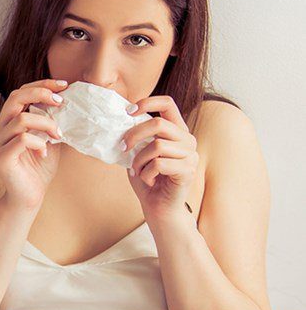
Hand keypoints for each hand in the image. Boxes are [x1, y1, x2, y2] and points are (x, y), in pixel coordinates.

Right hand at [0, 79, 66, 207]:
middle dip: (41, 94)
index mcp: (9, 121)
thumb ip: (52, 121)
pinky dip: (39, 143)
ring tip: (58, 136)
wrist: (30, 196)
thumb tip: (69, 102)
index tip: (64, 85)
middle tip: (61, 102)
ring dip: (46, 124)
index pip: (20, 92)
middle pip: (15, 97)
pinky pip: (22, 140)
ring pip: (22, 119)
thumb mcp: (50, 138)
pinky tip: (45, 153)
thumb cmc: (39, 168)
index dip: (41, 84)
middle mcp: (0, 128)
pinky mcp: (2, 157)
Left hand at [124, 96, 197, 222]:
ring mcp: (190, 155)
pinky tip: (148, 180)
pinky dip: (146, 173)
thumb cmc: (148, 180)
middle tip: (122, 148)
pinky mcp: (188, 171)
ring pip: (157, 146)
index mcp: (176, 131)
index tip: (128, 112)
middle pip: (158, 123)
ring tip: (138, 171)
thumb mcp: (138, 154)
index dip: (147, 102)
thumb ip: (136, 138)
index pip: (167, 103)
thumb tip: (118, 121)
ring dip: (139, 160)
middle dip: (134, 135)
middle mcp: (187, 140)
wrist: (158, 208)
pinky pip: (159, 164)